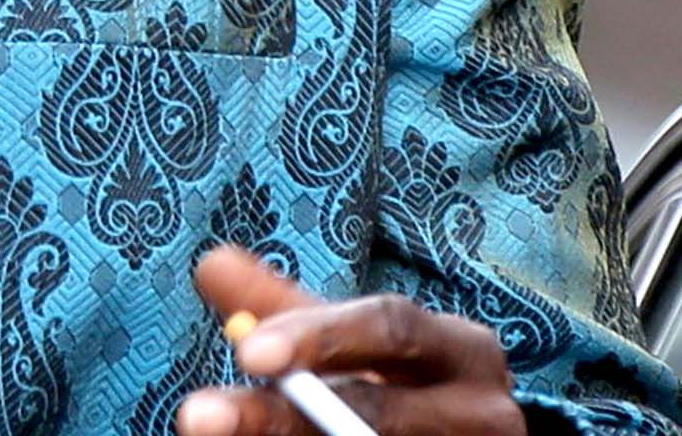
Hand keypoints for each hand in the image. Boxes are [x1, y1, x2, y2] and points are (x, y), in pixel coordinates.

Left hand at [179, 245, 524, 435]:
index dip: (317, 337)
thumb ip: (287, 308)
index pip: (390, 328)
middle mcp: (483, 410)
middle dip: (281, 417)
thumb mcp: (354, 338)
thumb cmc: (400, 377)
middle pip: (379, 413)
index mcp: (461, 349)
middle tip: (198, 417)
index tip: (245, 353)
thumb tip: (211, 264)